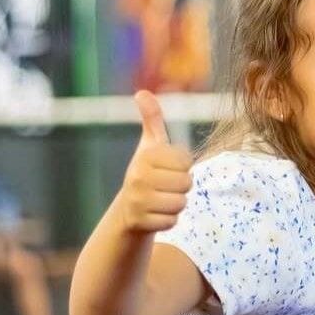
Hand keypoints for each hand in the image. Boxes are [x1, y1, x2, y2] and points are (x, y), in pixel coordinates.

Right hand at [117, 91, 193, 233]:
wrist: (128, 209)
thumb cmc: (147, 172)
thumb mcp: (150, 145)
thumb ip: (152, 119)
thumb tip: (142, 92)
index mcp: (146, 155)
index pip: (187, 162)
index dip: (183, 167)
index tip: (168, 169)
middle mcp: (139, 176)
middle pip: (186, 183)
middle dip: (181, 187)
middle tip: (165, 186)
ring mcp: (138, 200)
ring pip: (181, 203)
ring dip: (176, 204)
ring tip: (161, 199)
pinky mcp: (140, 221)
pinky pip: (172, 221)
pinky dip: (168, 220)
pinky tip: (156, 214)